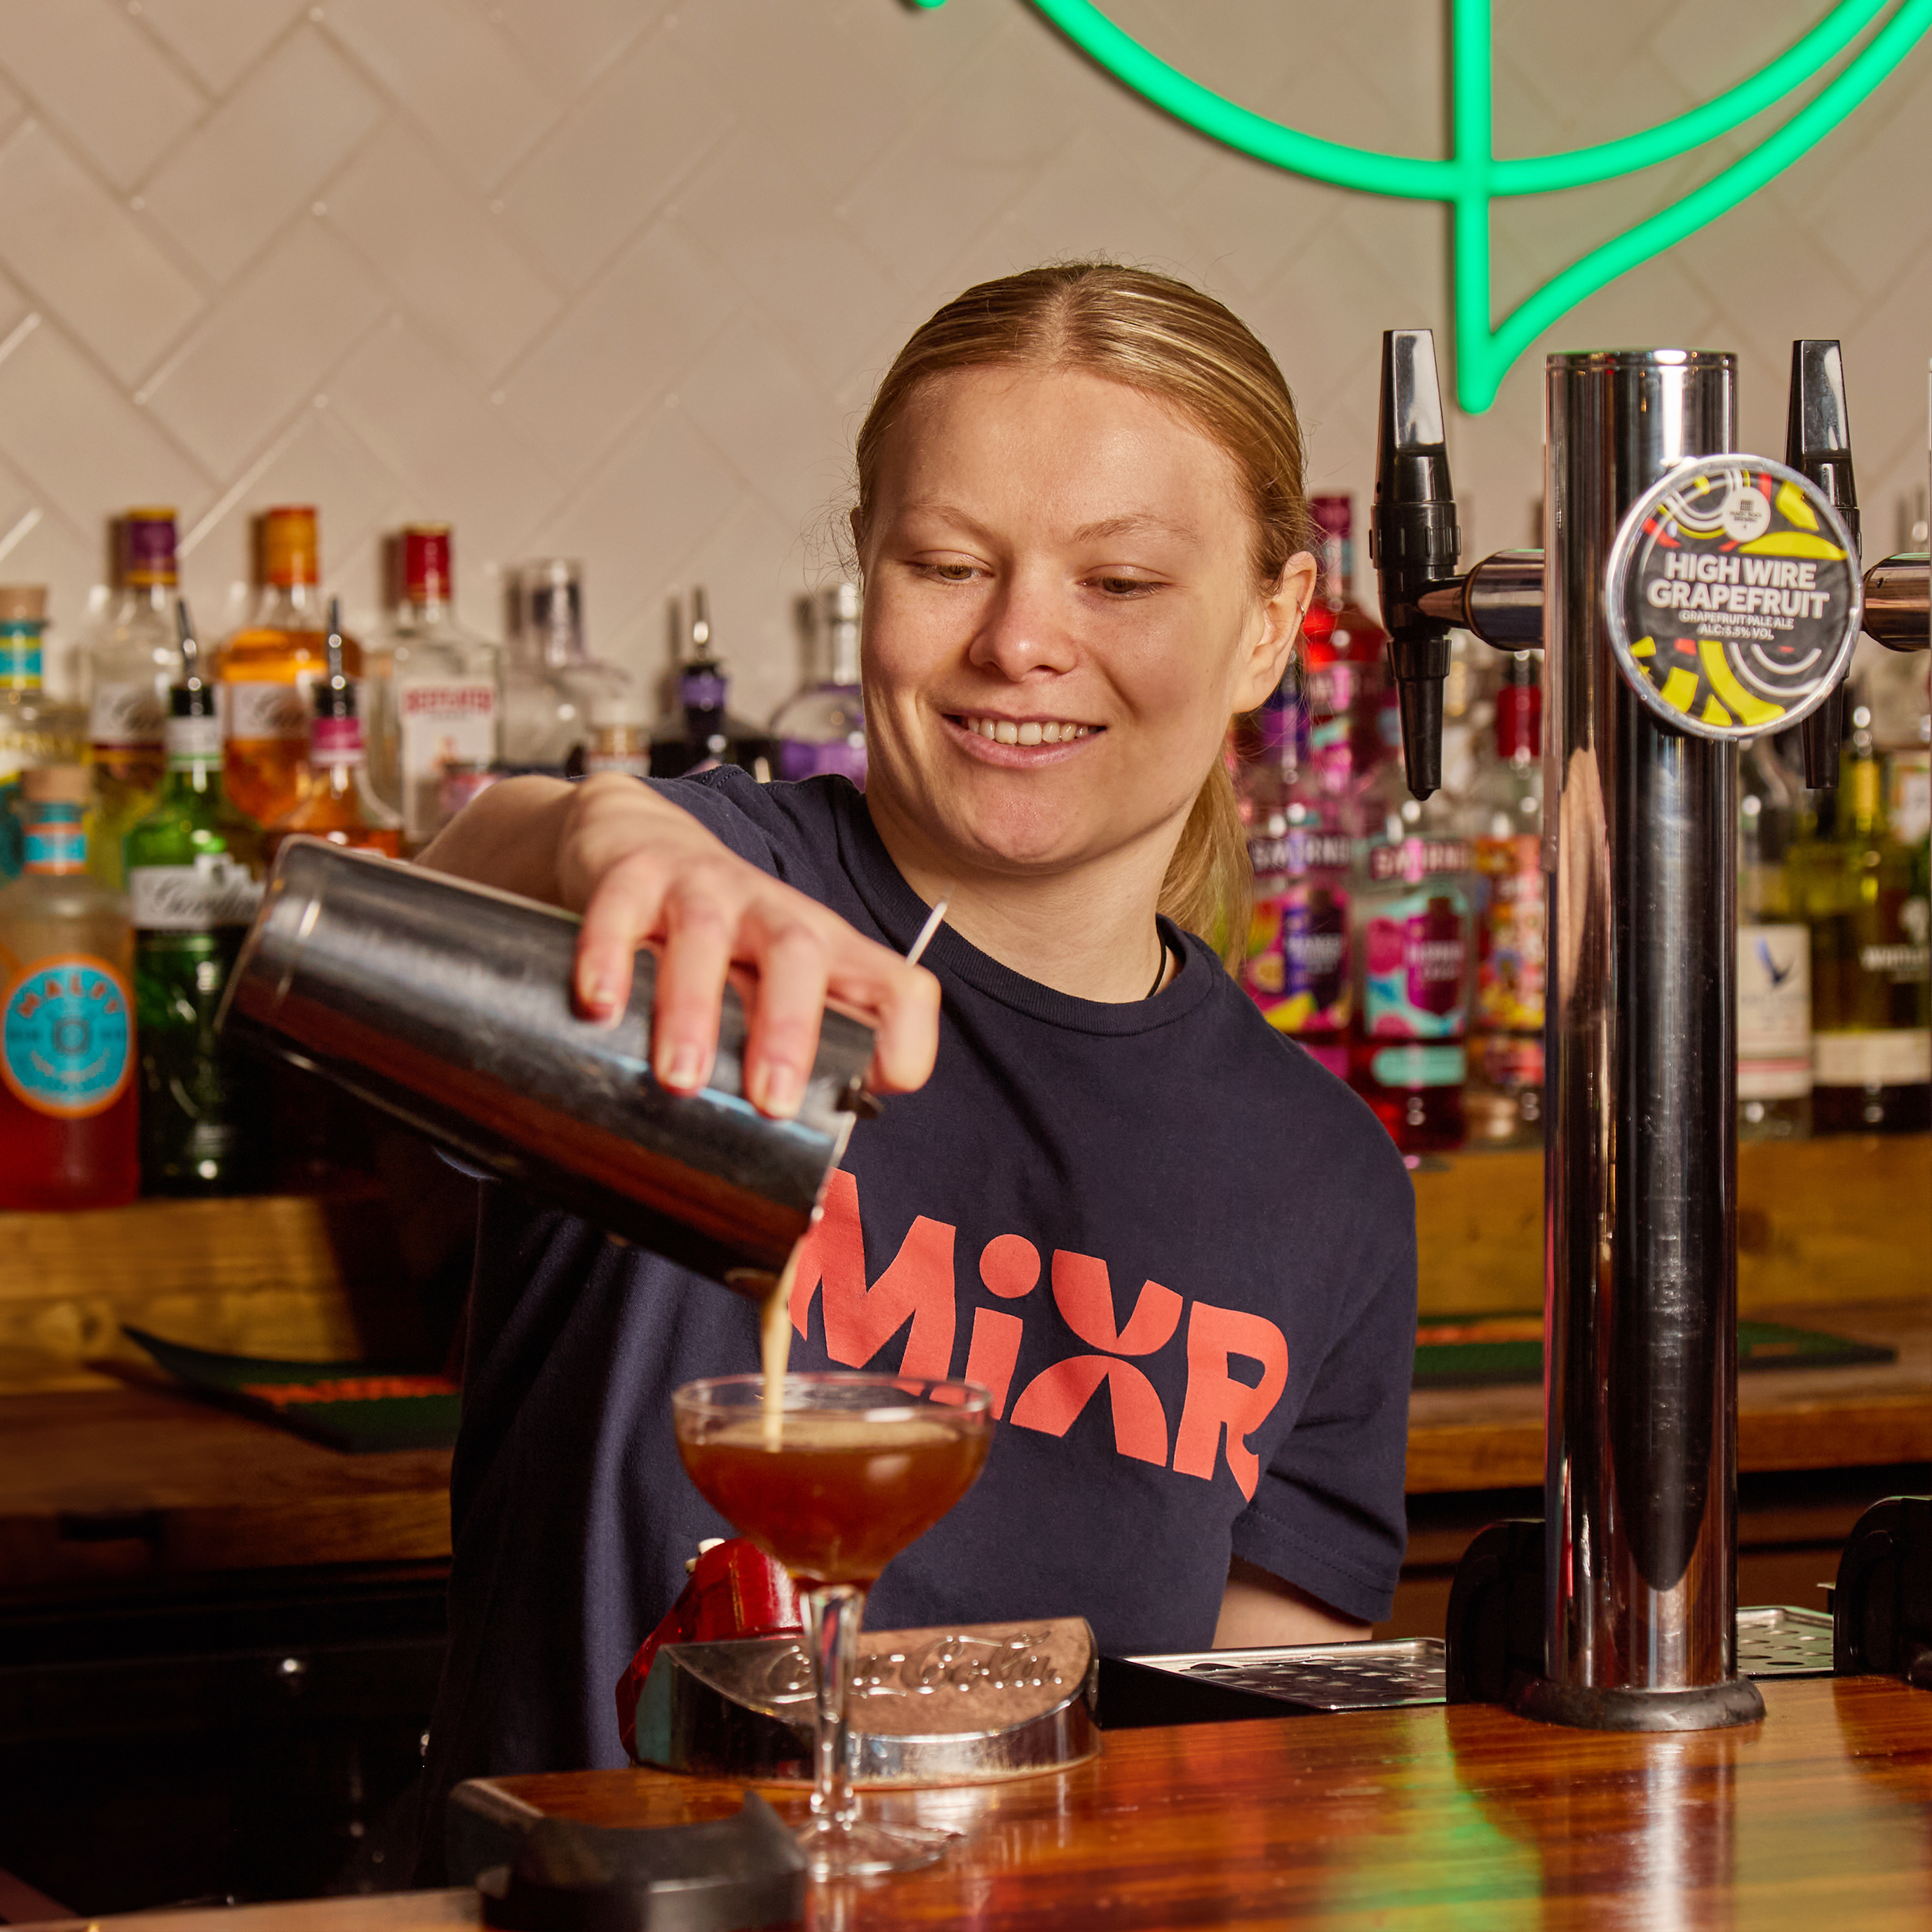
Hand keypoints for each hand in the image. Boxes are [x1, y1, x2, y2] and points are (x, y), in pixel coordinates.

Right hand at [556, 775, 941, 1117]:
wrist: (639, 841)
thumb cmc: (713, 947)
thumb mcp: (760, 993)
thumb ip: (767, 1071)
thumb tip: (754, 1197)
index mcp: (826, 954)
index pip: (897, 987)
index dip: (904, 1039)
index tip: (871, 1095)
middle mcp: (774, 916)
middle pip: (801, 956)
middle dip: (790, 1032)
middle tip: (770, 1103)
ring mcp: (705, 889)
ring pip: (707, 937)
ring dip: (694, 1008)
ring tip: (678, 1076)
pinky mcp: (635, 876)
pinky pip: (621, 911)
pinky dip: (608, 957)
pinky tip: (598, 1006)